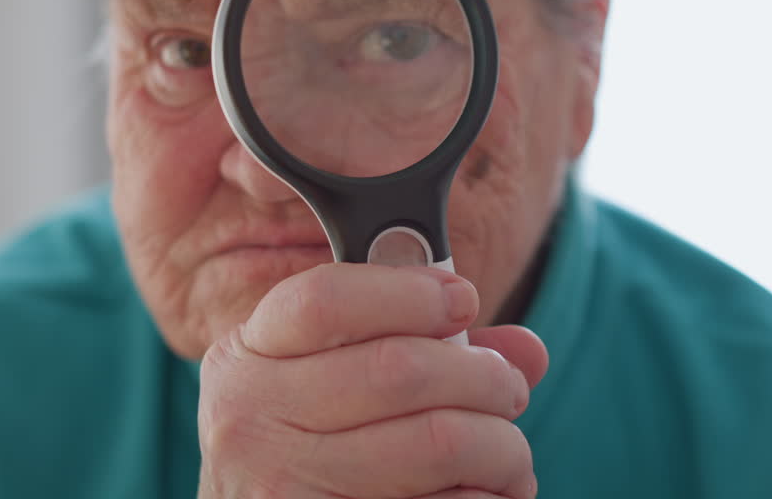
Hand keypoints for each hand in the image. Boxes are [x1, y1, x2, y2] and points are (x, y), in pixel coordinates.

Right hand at [196, 262, 548, 497]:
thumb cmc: (303, 450)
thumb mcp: (327, 381)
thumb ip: (414, 346)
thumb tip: (526, 350)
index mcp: (245, 361)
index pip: (325, 300)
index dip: (409, 292)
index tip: (462, 299)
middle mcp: (250, 423)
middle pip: (400, 368)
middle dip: (482, 375)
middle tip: (509, 388)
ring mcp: (283, 490)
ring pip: (438, 442)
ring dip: (500, 445)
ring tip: (508, 452)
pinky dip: (487, 498)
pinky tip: (488, 493)